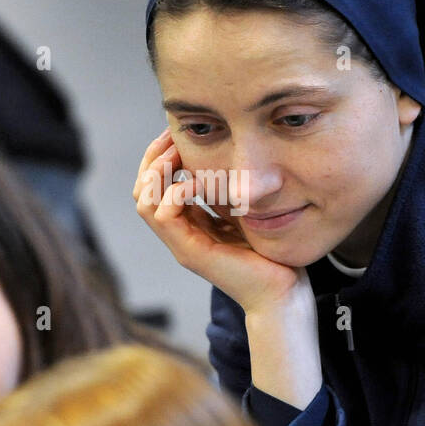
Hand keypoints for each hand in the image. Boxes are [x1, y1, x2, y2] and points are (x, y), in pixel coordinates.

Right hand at [132, 127, 308, 315]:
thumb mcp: (246, 212)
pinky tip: (197, 182)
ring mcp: (182, 245)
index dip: (161, 157)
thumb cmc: (271, 254)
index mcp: (190, 224)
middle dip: (153, 158)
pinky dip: (176, 192)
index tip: (176, 133)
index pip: (155, 187)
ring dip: (157, 171)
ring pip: (144, 202)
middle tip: (171, 135)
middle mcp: (180, 234)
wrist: (282, 292)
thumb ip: (230, 192)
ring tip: (177, 152)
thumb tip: (227, 159)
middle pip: (142, 190)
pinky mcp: (191, 253)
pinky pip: (165, 215)